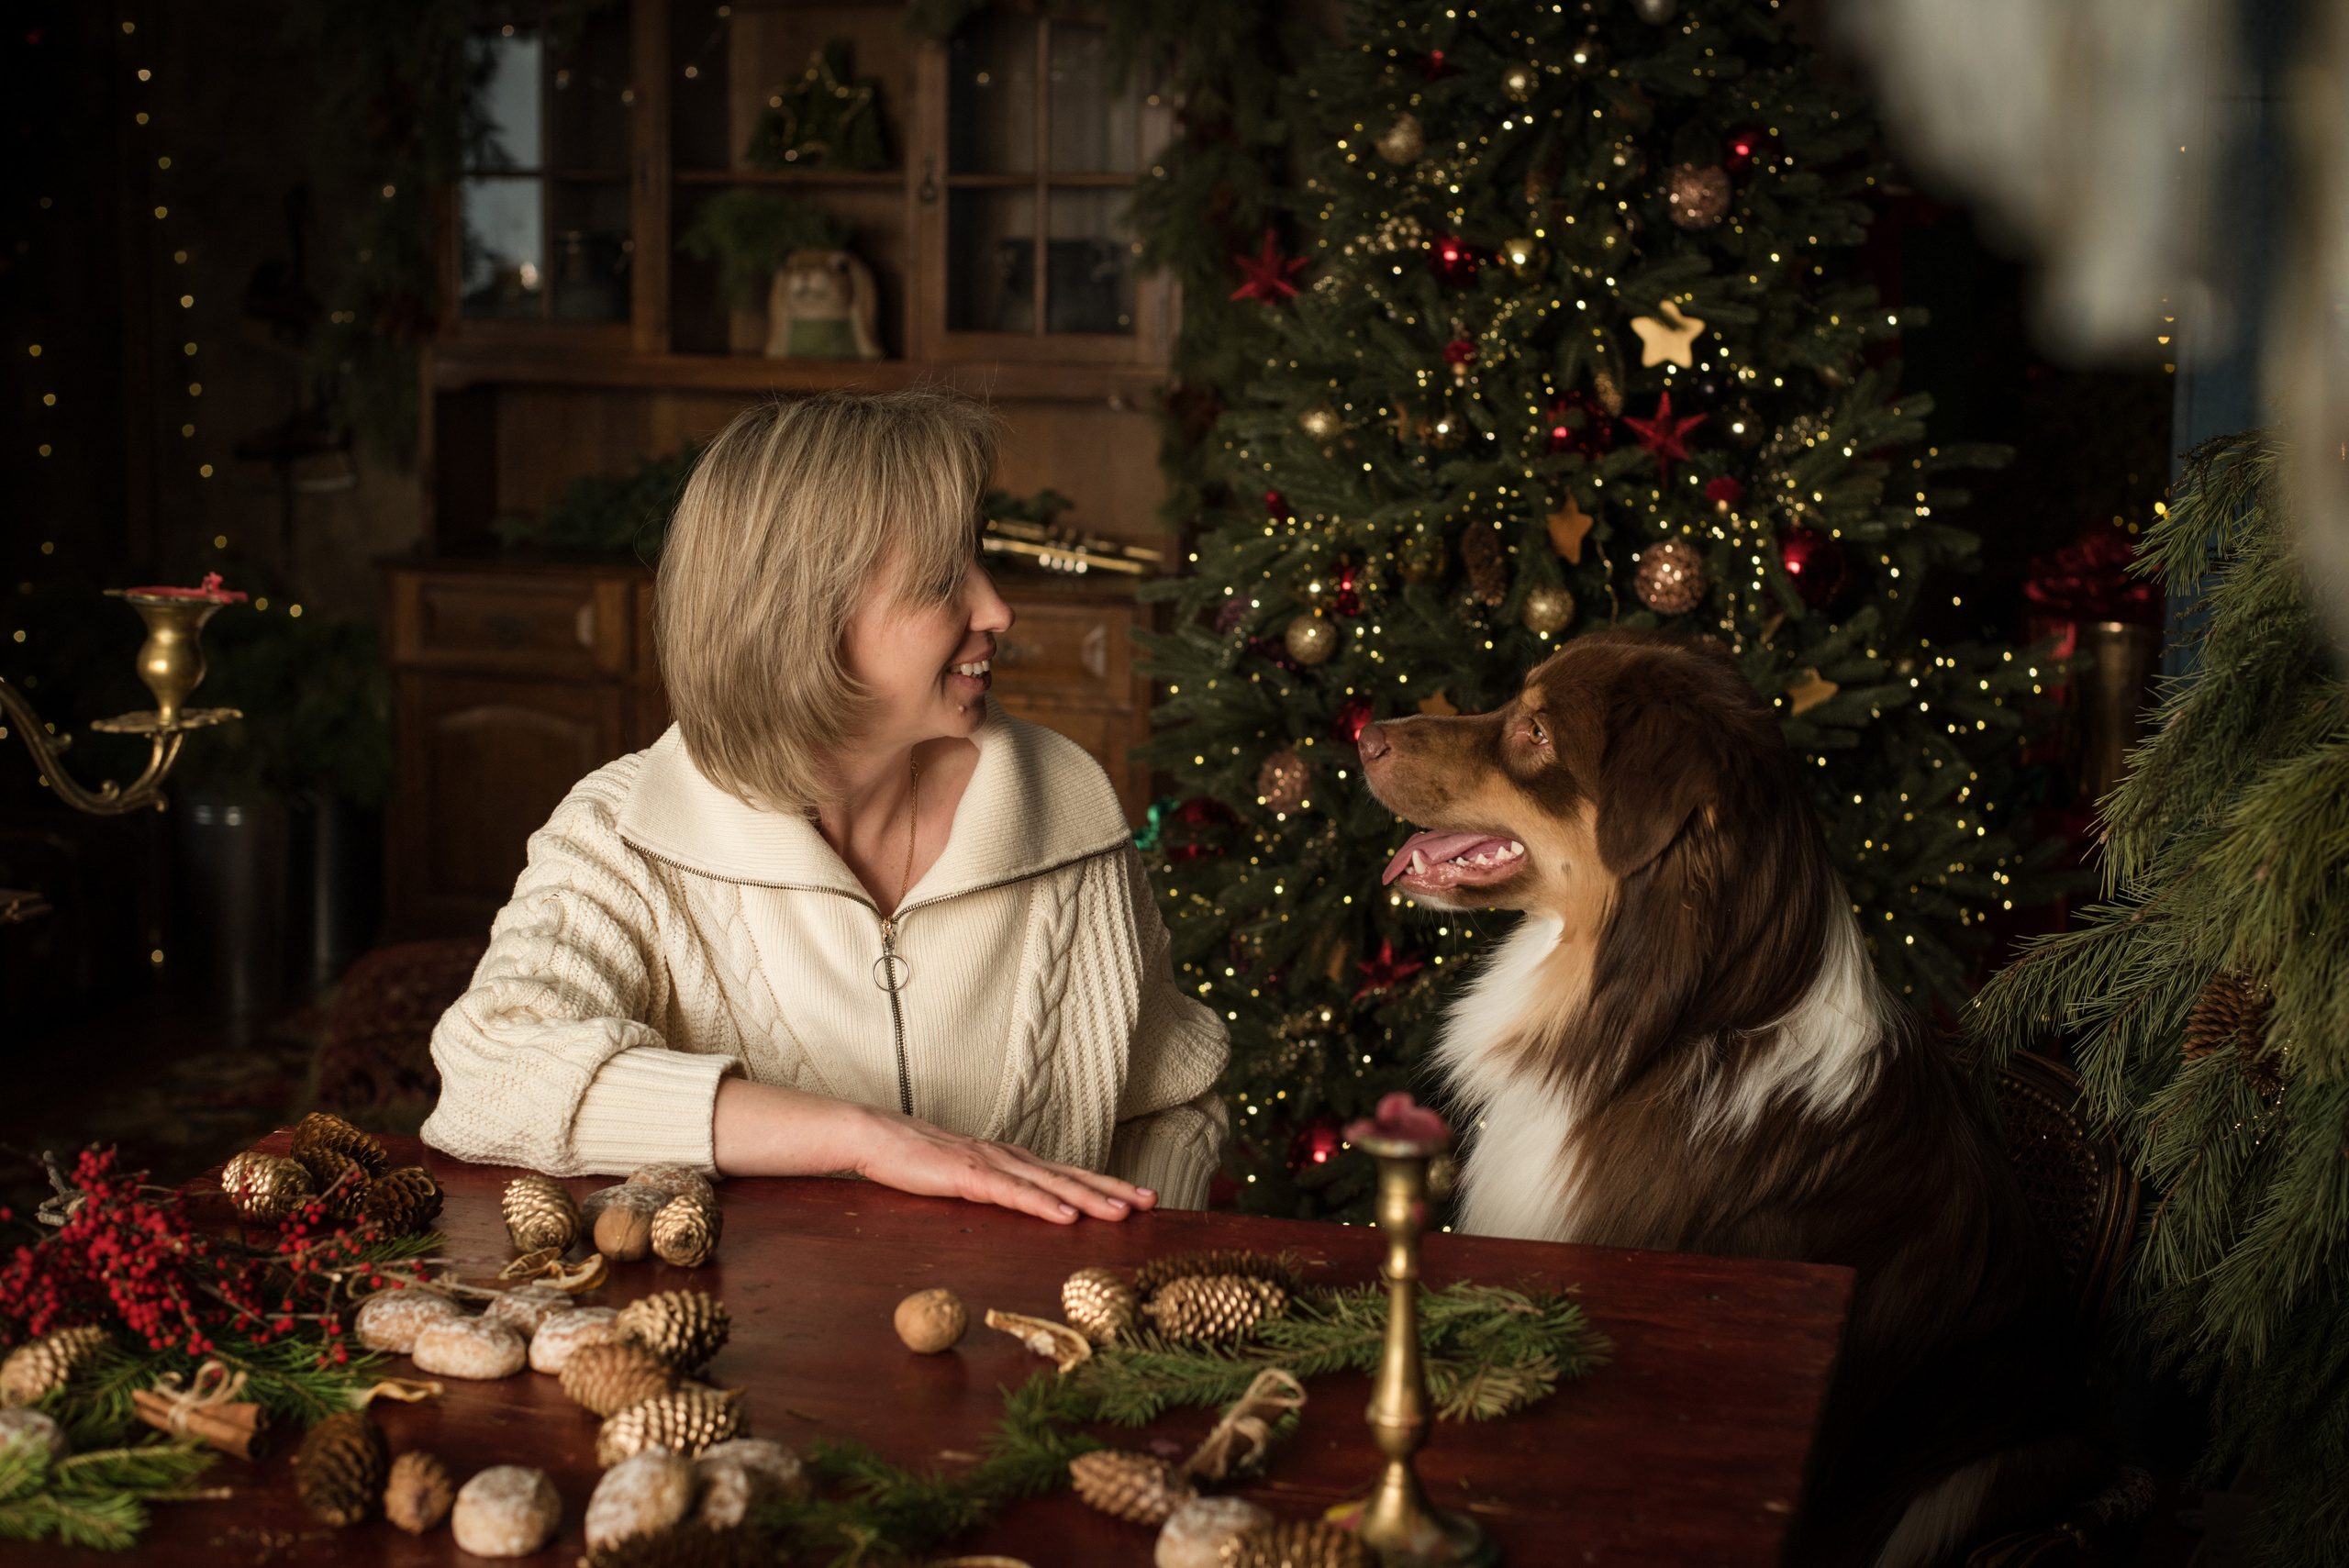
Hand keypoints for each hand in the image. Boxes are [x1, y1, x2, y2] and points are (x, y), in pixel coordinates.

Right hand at [851, 1110, 1156, 1224]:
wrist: (879, 1137)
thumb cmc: (921, 1160)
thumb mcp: (969, 1178)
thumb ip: (998, 1189)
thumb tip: (1026, 1207)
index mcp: (1014, 1161)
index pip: (1068, 1174)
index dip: (1105, 1185)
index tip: (1140, 1196)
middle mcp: (1011, 1158)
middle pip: (1071, 1177)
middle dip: (1113, 1190)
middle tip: (1151, 1201)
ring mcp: (992, 1164)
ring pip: (1050, 1185)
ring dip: (1089, 1198)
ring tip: (1122, 1211)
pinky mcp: (970, 1175)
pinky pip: (1014, 1194)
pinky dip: (1043, 1205)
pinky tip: (1066, 1217)